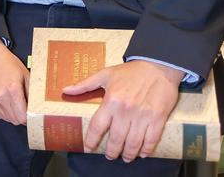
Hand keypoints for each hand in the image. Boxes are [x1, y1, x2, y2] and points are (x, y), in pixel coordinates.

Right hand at [0, 36, 29, 124]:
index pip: (22, 117)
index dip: (29, 118)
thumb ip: (32, 92)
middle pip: (14, 120)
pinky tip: (6, 103)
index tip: (32, 115)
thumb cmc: (8, 62)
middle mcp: (0, 96)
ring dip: (12, 116)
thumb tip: (37, 107)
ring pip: (5, 118)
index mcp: (12, 89)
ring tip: (16, 105)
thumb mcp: (25, 74)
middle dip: (22, 118)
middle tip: (26, 110)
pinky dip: (3, 113)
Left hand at [62, 59, 181, 161]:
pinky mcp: (158, 118)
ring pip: (133, 143)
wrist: (158, 66)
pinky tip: (142, 153)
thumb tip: (65, 90)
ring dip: (128, 154)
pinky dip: (146, 149)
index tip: (89, 148)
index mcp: (111, 101)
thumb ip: (85, 84)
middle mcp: (125, 111)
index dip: (91, 140)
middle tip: (110, 156)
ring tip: (125, 158)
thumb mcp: (105, 74)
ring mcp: (142, 116)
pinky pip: (151, 139)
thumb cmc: (130, 71)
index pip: (97, 126)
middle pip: (116, 139)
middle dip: (112, 151)